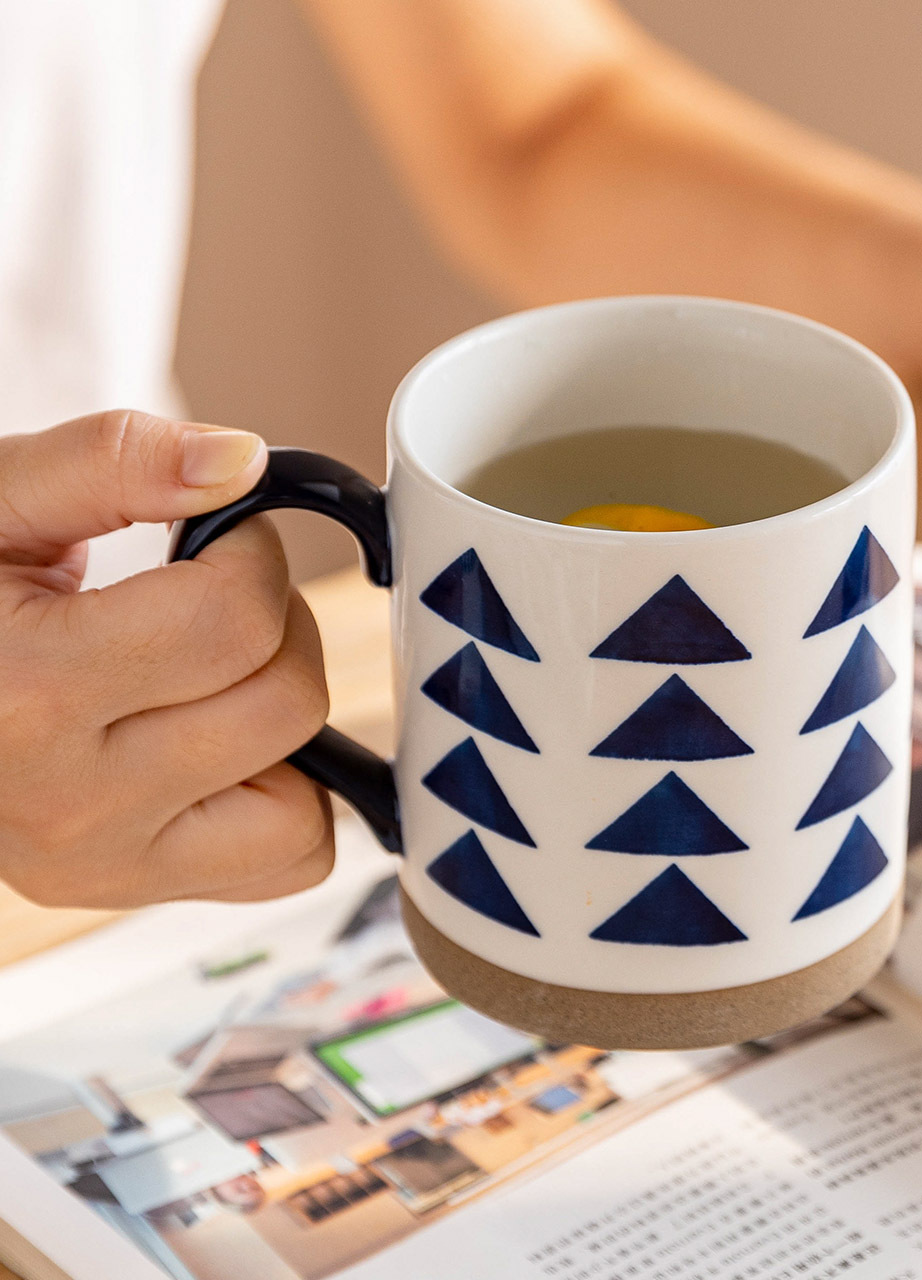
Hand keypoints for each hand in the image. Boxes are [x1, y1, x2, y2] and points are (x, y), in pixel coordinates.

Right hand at [0, 411, 334, 908]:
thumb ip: (114, 461)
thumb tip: (241, 463)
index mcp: (25, 691)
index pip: (236, 618)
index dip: (252, 554)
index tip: (214, 539)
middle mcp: (68, 804)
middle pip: (289, 703)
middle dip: (276, 629)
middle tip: (209, 605)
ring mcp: (103, 866)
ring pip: (310, 800)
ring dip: (283, 720)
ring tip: (203, 679)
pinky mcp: (131, 892)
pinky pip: (293, 859)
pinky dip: (287, 799)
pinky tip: (215, 750)